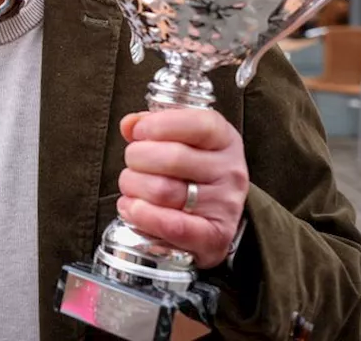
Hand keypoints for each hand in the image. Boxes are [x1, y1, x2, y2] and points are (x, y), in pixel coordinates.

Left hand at [116, 109, 247, 268]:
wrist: (214, 217)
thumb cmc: (191, 172)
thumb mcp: (180, 140)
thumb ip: (153, 126)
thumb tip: (130, 124)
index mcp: (225, 140)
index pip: (198, 124)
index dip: (159, 125)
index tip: (138, 132)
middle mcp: (230, 171)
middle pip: (172, 158)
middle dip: (137, 158)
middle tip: (132, 164)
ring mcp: (225, 205)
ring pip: (164, 191)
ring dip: (133, 187)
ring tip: (131, 187)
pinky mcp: (214, 236)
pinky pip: (174, 226)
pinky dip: (144, 216)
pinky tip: (131, 208)